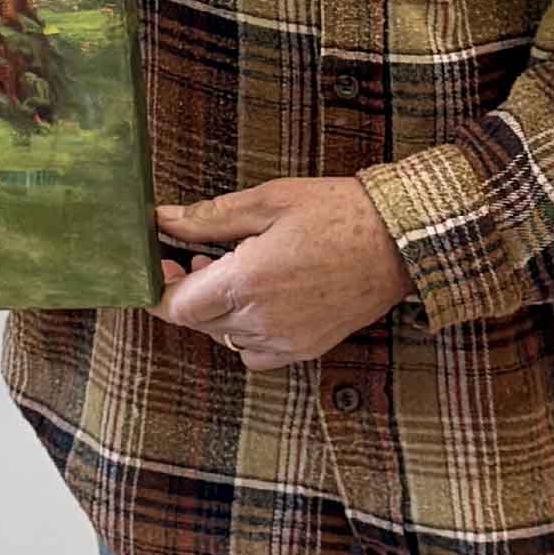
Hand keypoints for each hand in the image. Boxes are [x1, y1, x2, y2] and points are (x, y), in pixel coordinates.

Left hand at [153, 178, 413, 370]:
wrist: (398, 242)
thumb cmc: (333, 212)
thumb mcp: (264, 202)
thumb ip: (206, 218)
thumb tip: (161, 220)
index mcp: (247, 282)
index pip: (178, 307)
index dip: (157, 291)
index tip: (155, 267)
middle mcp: (263, 320)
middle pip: (197, 322)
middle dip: (184, 293)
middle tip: (190, 256)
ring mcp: (288, 340)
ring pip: (224, 337)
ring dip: (213, 310)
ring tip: (227, 268)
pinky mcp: (308, 348)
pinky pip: (255, 352)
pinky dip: (243, 332)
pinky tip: (254, 299)